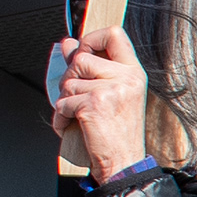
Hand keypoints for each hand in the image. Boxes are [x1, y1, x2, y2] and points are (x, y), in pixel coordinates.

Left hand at [50, 26, 155, 185]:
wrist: (124, 163)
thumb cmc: (118, 133)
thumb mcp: (111, 94)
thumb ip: (90, 66)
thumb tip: (68, 43)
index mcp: (134, 73)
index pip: (114, 34)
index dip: (92, 38)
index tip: (85, 50)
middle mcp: (126, 78)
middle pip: (81, 58)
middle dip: (71, 78)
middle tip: (80, 98)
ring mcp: (111, 90)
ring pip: (68, 82)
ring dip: (66, 101)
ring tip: (81, 116)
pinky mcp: (94, 104)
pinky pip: (63, 103)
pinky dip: (62, 118)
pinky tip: (76, 126)